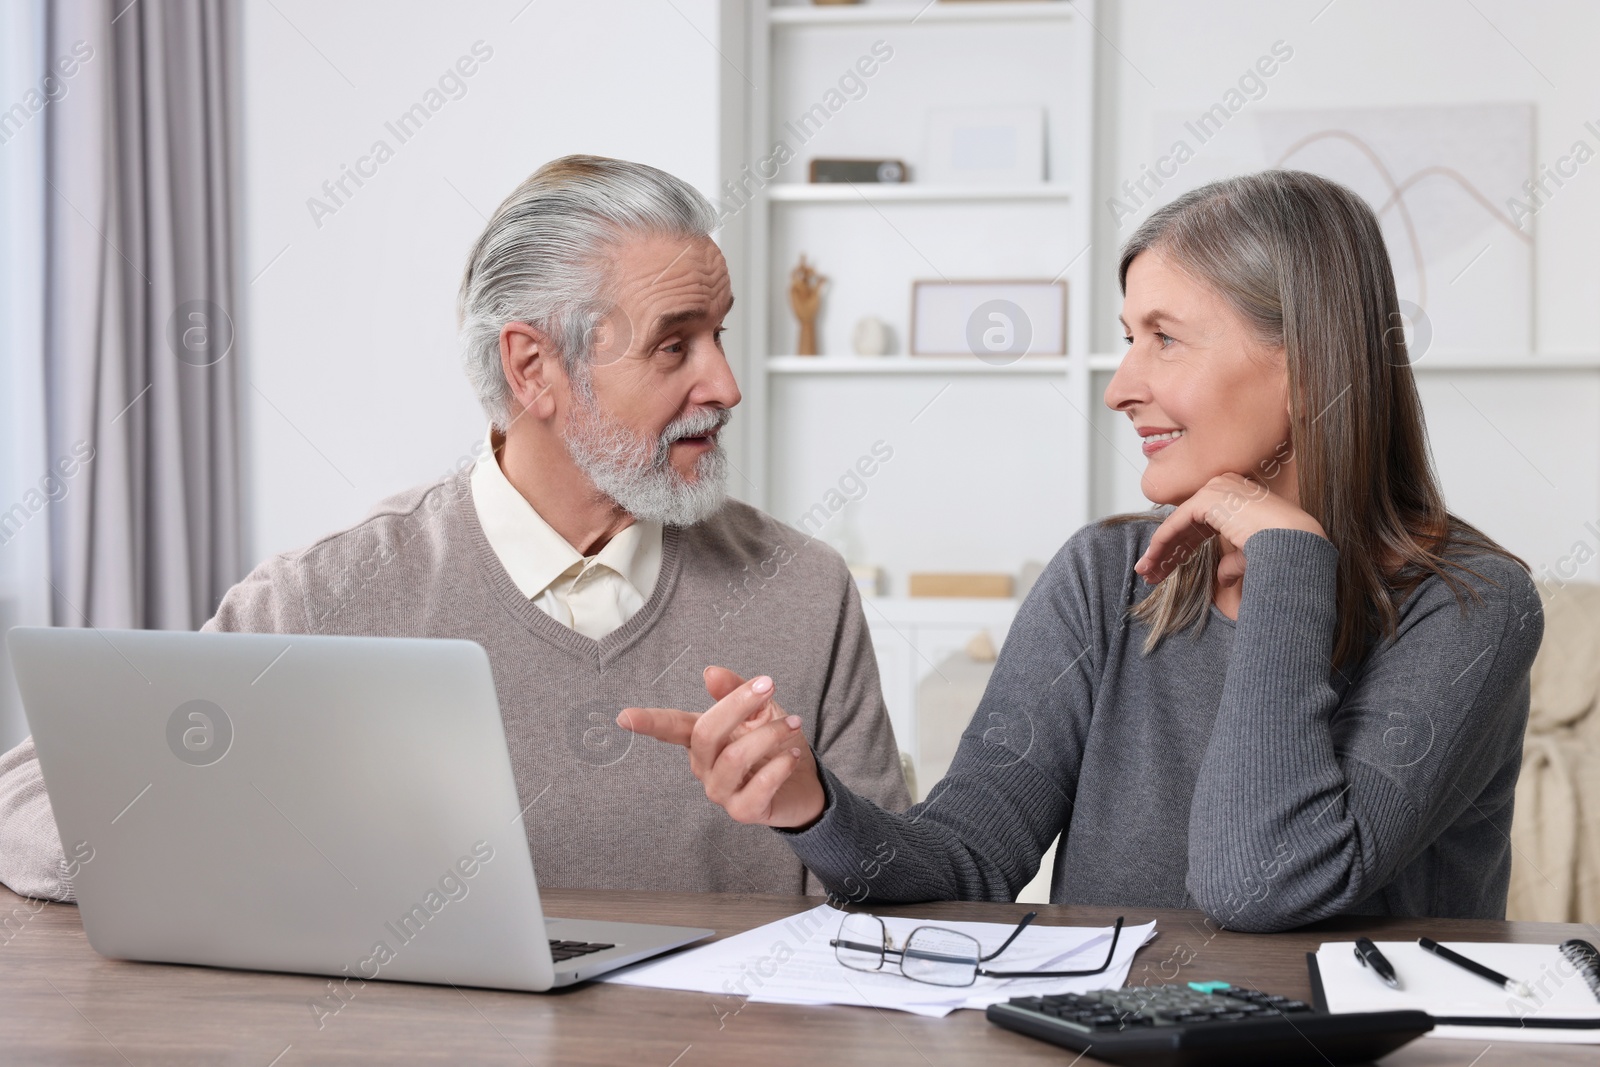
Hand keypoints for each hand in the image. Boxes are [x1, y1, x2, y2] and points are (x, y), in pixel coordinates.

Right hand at [616, 666, 826, 828]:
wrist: (805, 784)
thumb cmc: (776, 745)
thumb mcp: (760, 710)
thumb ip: (735, 691)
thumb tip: (710, 672)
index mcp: (702, 740)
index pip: (670, 727)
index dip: (647, 722)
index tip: (624, 716)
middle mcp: (705, 766)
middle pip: (705, 734)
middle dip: (737, 705)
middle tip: (767, 685)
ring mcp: (722, 791)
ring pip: (733, 759)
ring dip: (768, 735)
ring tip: (792, 724)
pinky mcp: (744, 811)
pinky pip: (756, 789)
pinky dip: (779, 767)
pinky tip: (792, 755)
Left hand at [1135, 473, 1326, 588]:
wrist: (1294, 540)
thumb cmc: (1282, 546)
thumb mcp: (1250, 554)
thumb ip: (1232, 562)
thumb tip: (1223, 577)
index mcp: (1236, 498)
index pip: (1200, 523)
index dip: (1183, 548)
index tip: (1168, 568)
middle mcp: (1224, 489)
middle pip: (1186, 525)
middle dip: (1168, 551)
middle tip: (1152, 573)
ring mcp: (1215, 490)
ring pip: (1177, 525)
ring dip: (1160, 550)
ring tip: (1146, 572)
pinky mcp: (1206, 499)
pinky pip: (1176, 524)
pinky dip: (1162, 543)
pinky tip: (1153, 561)